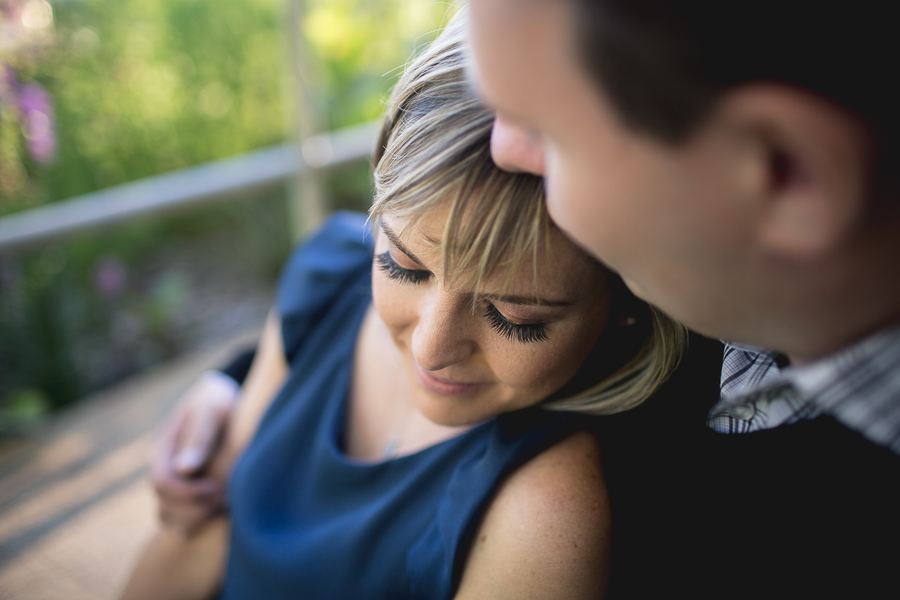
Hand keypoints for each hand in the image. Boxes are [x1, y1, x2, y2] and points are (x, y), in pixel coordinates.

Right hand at [152, 370, 239, 535]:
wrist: (223, 400)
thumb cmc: (218, 400)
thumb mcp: (211, 408)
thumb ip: (199, 435)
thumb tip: (184, 469)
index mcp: (163, 449)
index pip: (161, 483)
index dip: (187, 493)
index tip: (217, 489)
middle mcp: (164, 468)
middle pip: (164, 505)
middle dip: (195, 509)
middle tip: (226, 501)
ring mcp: (174, 481)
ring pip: (168, 517)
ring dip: (195, 520)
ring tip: (225, 507)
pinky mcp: (187, 491)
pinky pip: (179, 519)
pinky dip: (195, 524)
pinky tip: (219, 515)